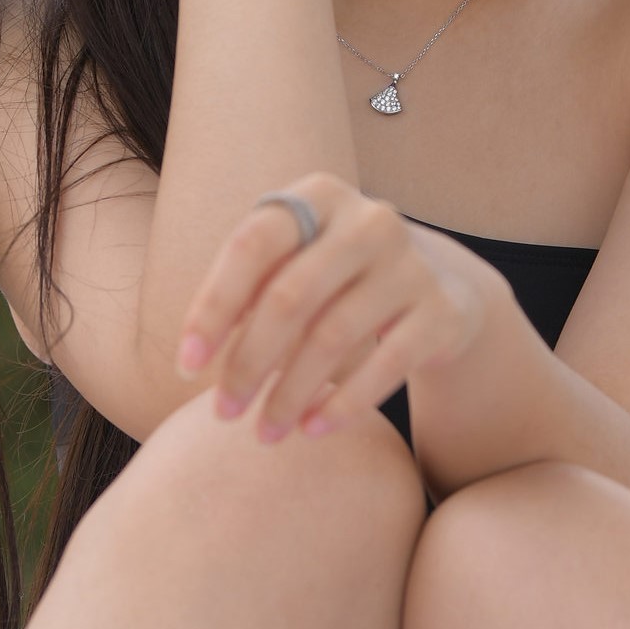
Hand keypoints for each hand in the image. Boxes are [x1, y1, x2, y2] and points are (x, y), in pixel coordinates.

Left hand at [176, 176, 492, 439]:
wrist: (442, 287)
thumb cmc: (338, 279)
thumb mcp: (297, 263)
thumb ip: (250, 291)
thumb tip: (196, 353)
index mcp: (320, 196)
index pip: (253, 246)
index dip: (213, 307)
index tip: (186, 366)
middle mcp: (369, 220)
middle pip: (290, 296)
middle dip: (248, 363)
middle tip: (224, 413)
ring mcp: (412, 263)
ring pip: (333, 335)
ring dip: (290, 394)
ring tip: (265, 433)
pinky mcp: (443, 311)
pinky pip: (386, 363)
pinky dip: (345, 403)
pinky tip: (313, 429)